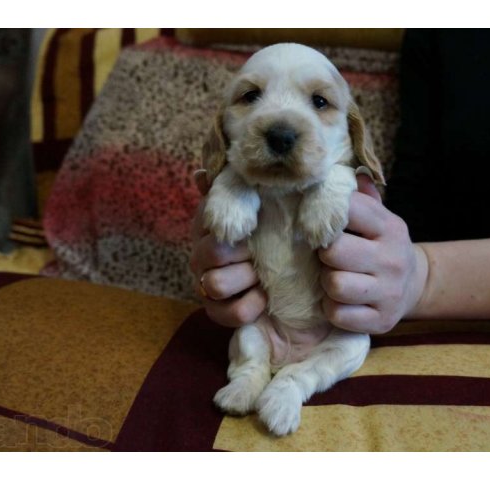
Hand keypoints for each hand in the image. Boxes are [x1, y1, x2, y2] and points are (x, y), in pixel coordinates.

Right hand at [190, 170, 265, 327]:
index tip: (254, 226)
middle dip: (243, 254)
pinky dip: (252, 305)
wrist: (290, 279)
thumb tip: (199, 175)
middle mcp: (200, 257)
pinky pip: (232, 312)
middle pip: (213, 252)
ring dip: (246, 279)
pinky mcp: (217, 313)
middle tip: (259, 252)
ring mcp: (206, 287)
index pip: (210, 221)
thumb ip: (232, 189)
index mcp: (207, 227)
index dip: (236, 226)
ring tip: (262, 275)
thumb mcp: (257, 207)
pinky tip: (263, 296)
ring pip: (216, 284)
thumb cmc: (267, 234)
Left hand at [318, 174, 427, 333]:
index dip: (325, 214)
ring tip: (333, 277)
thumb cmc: (383, 246)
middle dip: (324, 253)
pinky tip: (340, 300)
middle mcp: (392, 260)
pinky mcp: (381, 320)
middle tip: (326, 256)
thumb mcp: (379, 219)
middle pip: (335, 251)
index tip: (319, 221)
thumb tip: (348, 173)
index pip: (349, 210)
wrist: (415, 286)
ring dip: (326, 282)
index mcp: (390, 228)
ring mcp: (389, 292)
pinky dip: (332, 308)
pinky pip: (338, 313)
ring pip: (335, 284)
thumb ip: (362, 197)